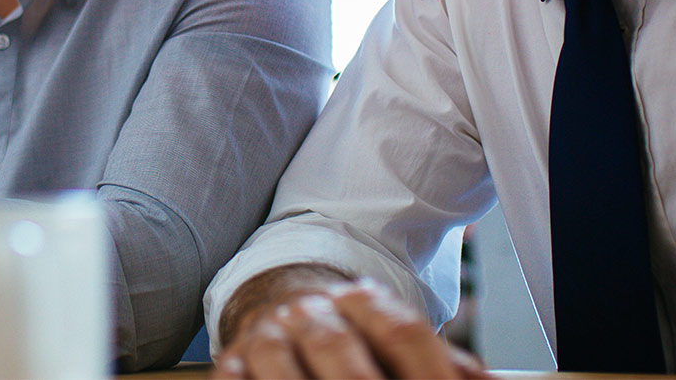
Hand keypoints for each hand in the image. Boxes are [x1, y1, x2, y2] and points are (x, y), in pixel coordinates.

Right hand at [213, 280, 488, 379]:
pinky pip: (235, 375)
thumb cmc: (353, 337)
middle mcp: (315, 315)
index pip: (402, 334)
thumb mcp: (399, 339)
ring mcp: (270, 336)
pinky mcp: (234, 359)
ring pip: (281, 365)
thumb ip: (441, 362)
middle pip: (338, 349)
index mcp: (366, 304)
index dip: (427, 368)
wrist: (283, 302)